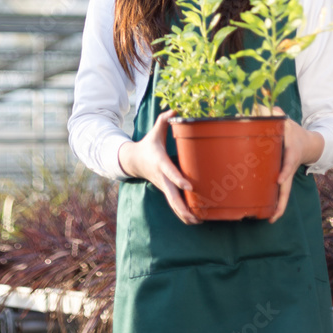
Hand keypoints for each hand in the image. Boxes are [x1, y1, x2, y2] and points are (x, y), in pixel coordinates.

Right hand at [118, 109, 200, 224]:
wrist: (134, 160)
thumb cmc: (149, 145)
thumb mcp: (155, 132)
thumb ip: (164, 120)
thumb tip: (175, 110)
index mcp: (161, 163)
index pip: (171, 173)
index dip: (180, 179)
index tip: (190, 187)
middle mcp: (162, 177)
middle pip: (172, 196)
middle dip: (184, 207)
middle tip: (196, 215)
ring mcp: (163, 186)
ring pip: (173, 204)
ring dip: (184, 214)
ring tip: (198, 222)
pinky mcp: (165, 190)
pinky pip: (174, 204)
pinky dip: (182, 213)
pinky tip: (194, 220)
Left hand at [269, 111, 323, 223]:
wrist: (308, 143)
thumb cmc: (294, 132)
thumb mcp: (287, 121)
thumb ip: (276, 115)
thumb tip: (268, 110)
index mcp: (292, 152)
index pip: (289, 163)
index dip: (285, 171)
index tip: (279, 180)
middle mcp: (290, 166)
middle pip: (287, 186)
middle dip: (282, 201)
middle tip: (275, 215)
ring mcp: (287, 174)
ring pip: (284, 193)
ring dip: (279, 207)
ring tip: (271, 219)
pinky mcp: (284, 177)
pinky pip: (280, 192)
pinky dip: (276, 203)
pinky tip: (268, 213)